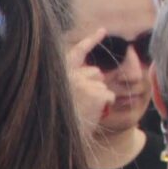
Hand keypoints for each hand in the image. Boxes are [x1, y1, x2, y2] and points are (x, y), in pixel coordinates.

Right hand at [62, 28, 116, 144]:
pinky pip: (108, 96)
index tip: (103, 30)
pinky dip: (104, 105)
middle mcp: (70, 75)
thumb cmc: (61, 119)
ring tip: (84, 110)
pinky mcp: (95, 93)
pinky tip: (92, 112)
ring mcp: (83, 83)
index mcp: (60, 74)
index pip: (77, 51)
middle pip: (95, 73)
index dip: (91, 40)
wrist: (60, 138)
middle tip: (82, 103)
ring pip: (102, 86)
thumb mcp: (64, 94)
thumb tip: (97, 71)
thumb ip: (76, 80)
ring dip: (98, 98)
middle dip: (94, 85)